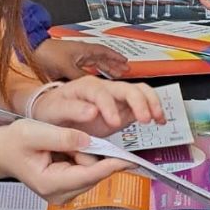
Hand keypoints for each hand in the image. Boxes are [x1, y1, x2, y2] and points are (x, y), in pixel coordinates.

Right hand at [1, 120, 131, 204]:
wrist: (3, 151)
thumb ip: (62, 137)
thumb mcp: (35, 132)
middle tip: (71, 138)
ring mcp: (64, 193)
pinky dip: (81, 156)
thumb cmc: (15, 142)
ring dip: (84, 153)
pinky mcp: (67, 187)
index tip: (130, 159)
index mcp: (50, 183)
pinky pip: (85, 169)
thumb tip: (89, 140)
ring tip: (61, 144)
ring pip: (90, 170)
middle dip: (90, 152)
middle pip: (92, 173)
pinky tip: (65, 149)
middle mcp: (59, 194)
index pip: (88, 175)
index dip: (110, 165)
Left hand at [29, 75, 164, 136]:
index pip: (101, 92)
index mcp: (84, 87)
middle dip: (139, 101)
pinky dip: (152, 109)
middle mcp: (103, 88)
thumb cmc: (50, 109)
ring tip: (157, 118)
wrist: (52, 114)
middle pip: (126, 87)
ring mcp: (114, 98)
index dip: (109, 106)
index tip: (114, 122)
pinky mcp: (121, 108)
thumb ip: (71, 110)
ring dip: (150, 102)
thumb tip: (92, 111)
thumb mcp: (52, 110)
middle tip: (144, 118)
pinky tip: (158, 119)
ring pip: (139, 91)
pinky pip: (141, 103)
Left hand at [33, 38, 129, 78]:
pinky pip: (86, 68)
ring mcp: (75, 58)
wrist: (32, 50)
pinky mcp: (68, 64)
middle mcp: (82, 53)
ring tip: (114, 74)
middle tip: (125, 70)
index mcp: (84, 50)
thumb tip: (90, 86)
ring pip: (95, 63)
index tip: (125, 62)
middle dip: (114, 64)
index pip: (105, 52)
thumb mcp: (66, 66)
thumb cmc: (47, 53)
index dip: (116, 57)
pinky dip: (93, 73)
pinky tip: (94, 79)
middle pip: (102, 58)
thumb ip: (79, 77)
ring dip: (105, 68)